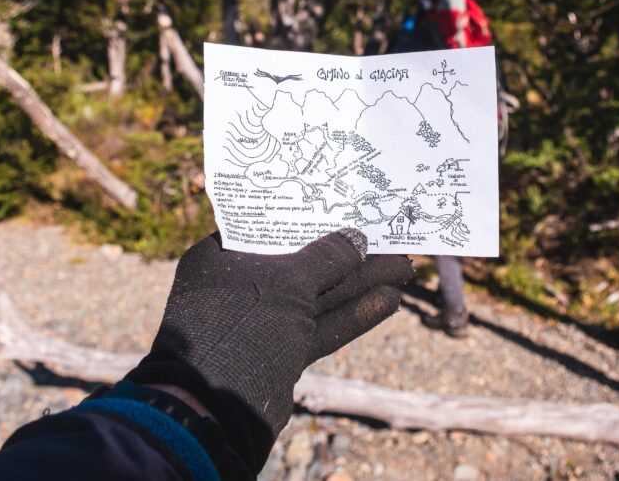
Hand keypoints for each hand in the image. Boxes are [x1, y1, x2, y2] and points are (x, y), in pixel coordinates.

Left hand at [125, 229, 411, 474]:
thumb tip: (357, 237)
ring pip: (317, 296)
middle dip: (349, 254)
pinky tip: (387, 300)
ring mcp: (260, 321)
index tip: (349, 205)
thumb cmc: (243, 328)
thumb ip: (326, 258)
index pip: (271, 227)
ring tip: (403, 269)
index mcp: (221, 257)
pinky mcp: (280, 351)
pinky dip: (351, 315)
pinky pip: (319, 326)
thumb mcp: (288, 283)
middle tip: (392, 241)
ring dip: (359, 283)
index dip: (312, 216)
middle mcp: (238, 285)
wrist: (215, 413)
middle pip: (302, 261)